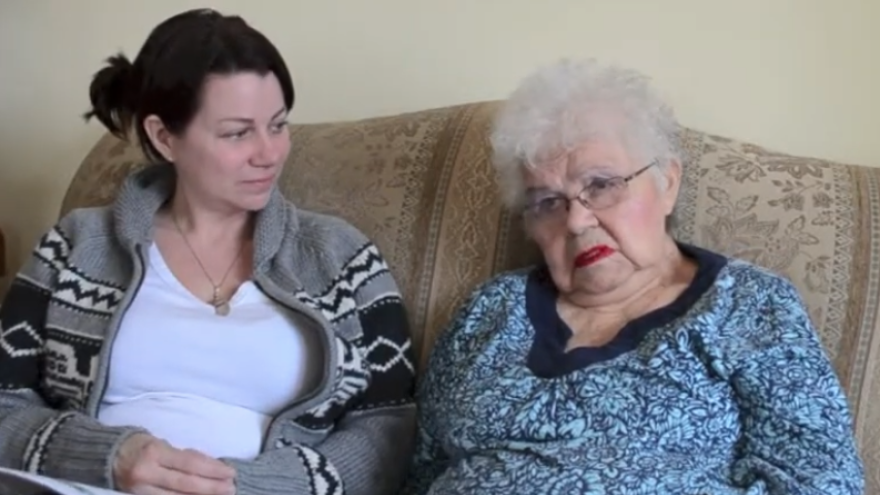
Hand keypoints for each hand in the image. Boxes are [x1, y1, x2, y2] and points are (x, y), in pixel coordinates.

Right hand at [113, 433, 235, 494]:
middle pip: (185, 484)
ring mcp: (140, 490)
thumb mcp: (161, 443)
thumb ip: (184, 455)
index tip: (230, 473)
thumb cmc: (139, 446)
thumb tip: (211, 465)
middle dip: (211, 488)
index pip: (189, 463)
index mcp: (155, 452)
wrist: (105, 456)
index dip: (212, 470)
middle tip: (231, 489)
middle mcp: (146, 473)